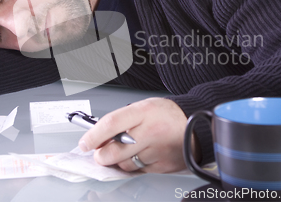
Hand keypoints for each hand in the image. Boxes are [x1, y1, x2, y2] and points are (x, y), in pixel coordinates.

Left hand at [78, 98, 198, 172]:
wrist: (195, 124)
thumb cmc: (166, 114)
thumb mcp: (143, 108)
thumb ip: (122, 120)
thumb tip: (99, 138)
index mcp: (144, 112)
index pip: (111, 124)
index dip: (94, 136)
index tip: (85, 143)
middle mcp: (151, 131)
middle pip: (115, 151)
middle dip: (102, 156)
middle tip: (100, 153)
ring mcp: (158, 150)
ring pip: (126, 164)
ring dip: (120, 161)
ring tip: (129, 149)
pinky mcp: (164, 166)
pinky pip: (139, 171)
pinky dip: (135, 166)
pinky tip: (142, 155)